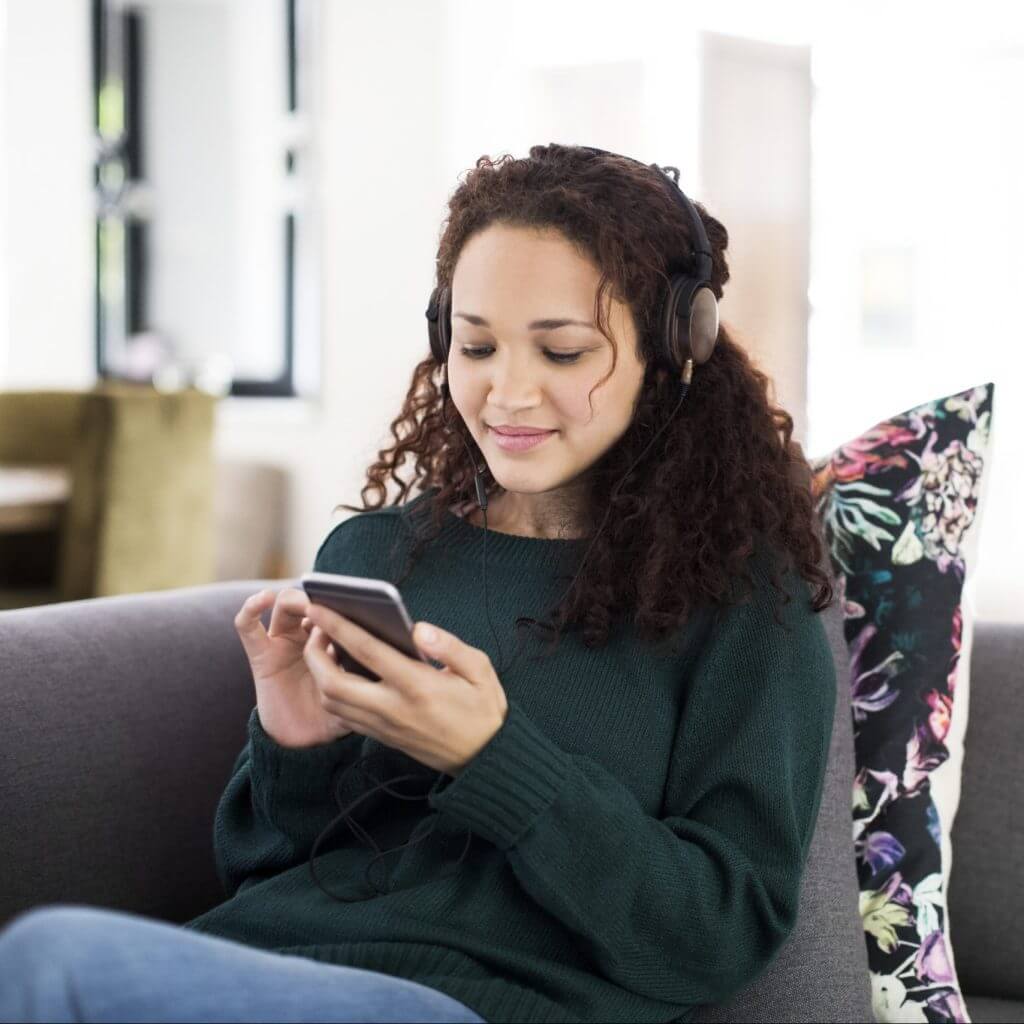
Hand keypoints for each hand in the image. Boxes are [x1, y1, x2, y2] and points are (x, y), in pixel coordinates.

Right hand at [234, 588, 356, 748]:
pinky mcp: (260, 655)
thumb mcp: (358, 690)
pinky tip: (262, 600)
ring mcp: (282, 643)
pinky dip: (250, 609)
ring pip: (285, 605)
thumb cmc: (336, 714)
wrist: (306, 743)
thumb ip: (368, 672)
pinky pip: (247, 627)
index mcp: (333, 640)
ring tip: (309, 606)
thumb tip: (389, 655)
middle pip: (312, 601)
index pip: (337, 609)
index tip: (358, 605)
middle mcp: (307, 637)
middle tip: (333, 603)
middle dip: (322, 597)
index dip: (345, 603)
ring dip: (297, 600)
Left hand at [303, 603, 508, 776]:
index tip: (318, 607)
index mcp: (418, 686)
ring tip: (325, 648)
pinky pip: (344, 716)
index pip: (367, 651)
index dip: (338, 627)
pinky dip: (332, 693)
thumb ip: (449, 646)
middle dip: (314, 654)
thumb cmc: (483, 709)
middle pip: (332, 684)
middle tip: (316, 630)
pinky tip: (340, 673)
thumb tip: (418, 629)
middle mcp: (393, 708)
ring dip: (319, 674)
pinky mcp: (382, 737)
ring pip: (332, 703)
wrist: (485, 759)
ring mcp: (384, 726)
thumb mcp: (480, 670)